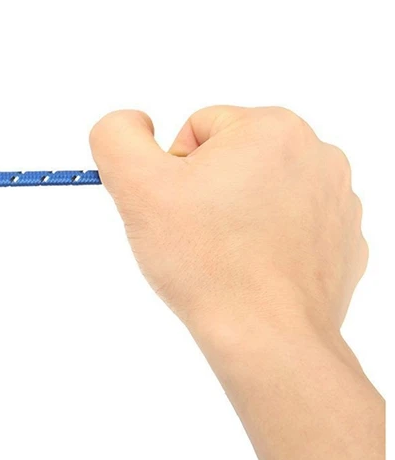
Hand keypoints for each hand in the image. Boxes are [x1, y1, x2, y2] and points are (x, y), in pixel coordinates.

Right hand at [89, 106, 381, 459]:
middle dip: (207, 189)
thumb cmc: (207, 263)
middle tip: (200, 233)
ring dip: (236, 212)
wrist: (266, 338)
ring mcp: (337, 198)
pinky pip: (287, 221)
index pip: (198, 128)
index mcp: (273, 128)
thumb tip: (132, 121)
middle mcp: (316, 154)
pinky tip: (253, 267)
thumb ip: (117, 135)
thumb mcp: (136, 186)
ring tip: (228, 252)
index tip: (183, 209)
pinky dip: (266, 239)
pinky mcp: (342, 238)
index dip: (175, 171)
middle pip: (231, 156)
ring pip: (258, 189)